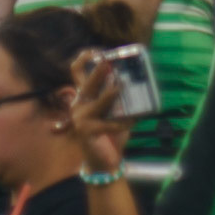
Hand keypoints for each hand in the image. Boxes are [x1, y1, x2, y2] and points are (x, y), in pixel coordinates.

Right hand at [64, 50, 132, 171]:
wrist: (104, 163)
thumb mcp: (115, 112)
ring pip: (98, 100)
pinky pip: (109, 124)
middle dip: (99, 71)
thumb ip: (120, 97)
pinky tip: (134, 121)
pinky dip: (122, 122)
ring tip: (121, 88)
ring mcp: (81, 118)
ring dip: (111, 93)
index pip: (77, 70)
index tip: (99, 51)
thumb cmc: (110, 134)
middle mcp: (79, 104)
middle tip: (110, 63)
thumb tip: (137, 77)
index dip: (85, 57)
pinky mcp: (87, 132)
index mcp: (83, 96)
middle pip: (87, 82)